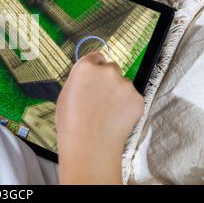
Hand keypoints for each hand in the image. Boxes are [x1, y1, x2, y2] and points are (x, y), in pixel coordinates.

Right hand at [56, 52, 143, 184]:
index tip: (96, 76)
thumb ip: (80, 80)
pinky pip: (133, 98)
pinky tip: (115, 118)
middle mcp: (106, 71)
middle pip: (112, 68)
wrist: (89, 145)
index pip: (97, 57)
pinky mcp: (137, 98)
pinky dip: (127, 107)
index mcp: (85, 67)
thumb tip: (87, 78)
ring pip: (123, 84)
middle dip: (108, 79)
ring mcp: (124, 84)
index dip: (96, 68)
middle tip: (100, 98)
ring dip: (118, 94)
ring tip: (106, 113)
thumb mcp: (66, 94)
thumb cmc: (72, 123)